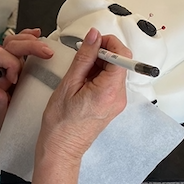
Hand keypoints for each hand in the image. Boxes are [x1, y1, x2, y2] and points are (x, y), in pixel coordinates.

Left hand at [0, 28, 52, 134]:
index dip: (10, 64)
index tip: (17, 78)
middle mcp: (1, 67)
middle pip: (10, 44)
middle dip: (29, 45)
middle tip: (46, 53)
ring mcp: (9, 63)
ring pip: (15, 41)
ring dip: (30, 40)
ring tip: (45, 46)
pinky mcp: (17, 63)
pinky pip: (20, 43)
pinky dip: (29, 37)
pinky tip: (38, 35)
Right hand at [37, 27, 128, 162]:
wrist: (61, 147)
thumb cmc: (61, 123)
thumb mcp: (69, 84)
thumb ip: (84, 57)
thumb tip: (94, 36)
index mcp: (109, 91)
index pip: (122, 56)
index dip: (108, 43)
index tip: (94, 41)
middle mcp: (118, 97)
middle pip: (120, 62)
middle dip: (102, 53)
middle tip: (82, 55)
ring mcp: (117, 102)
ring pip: (114, 71)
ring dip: (99, 64)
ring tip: (79, 72)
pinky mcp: (112, 104)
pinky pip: (110, 81)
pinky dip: (98, 74)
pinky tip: (83, 80)